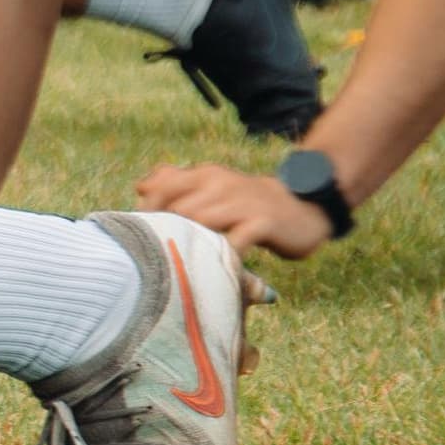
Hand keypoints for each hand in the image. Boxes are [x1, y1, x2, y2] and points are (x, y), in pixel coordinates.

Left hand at [137, 161, 334, 259]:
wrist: (304, 205)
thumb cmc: (248, 202)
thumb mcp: (214, 186)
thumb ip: (177, 184)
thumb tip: (140, 186)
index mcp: (204, 174)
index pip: (160, 187)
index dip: (146, 212)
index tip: (142, 234)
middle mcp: (220, 184)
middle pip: (176, 208)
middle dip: (165, 232)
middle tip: (161, 256)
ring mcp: (242, 203)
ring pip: (201, 222)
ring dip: (190, 244)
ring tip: (182, 265)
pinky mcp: (263, 223)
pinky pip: (235, 241)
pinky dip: (222, 255)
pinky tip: (216, 269)